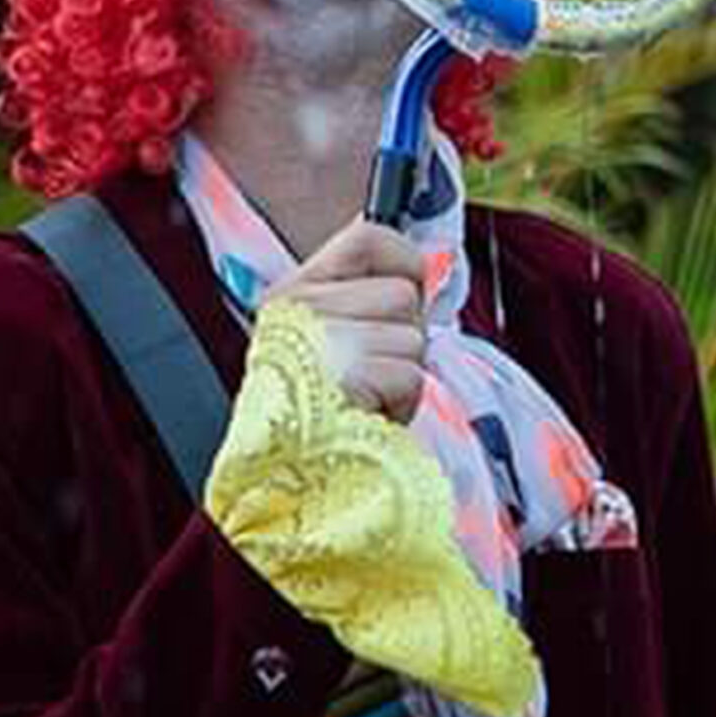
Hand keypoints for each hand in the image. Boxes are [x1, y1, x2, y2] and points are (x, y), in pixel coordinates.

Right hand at [265, 218, 429, 423]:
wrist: (290, 481)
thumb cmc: (319, 416)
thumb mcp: (333, 341)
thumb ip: (367, 298)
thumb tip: (425, 268)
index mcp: (292, 293)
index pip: (368, 236)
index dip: (403, 262)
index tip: (404, 295)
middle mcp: (300, 308)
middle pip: (403, 294)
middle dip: (403, 340)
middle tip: (371, 376)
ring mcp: (322, 340)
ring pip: (414, 337)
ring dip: (404, 376)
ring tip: (368, 401)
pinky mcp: (347, 376)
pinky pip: (412, 375)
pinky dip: (403, 403)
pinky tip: (370, 418)